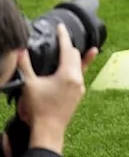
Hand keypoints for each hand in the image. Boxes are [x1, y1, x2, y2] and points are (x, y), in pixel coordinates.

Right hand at [14, 24, 96, 154]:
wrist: (48, 130)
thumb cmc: (38, 108)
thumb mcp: (29, 84)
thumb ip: (25, 66)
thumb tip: (20, 50)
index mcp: (68, 74)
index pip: (67, 49)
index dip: (63, 36)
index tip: (61, 27)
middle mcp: (78, 79)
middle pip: (76, 56)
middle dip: (69, 46)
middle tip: (63, 37)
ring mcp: (80, 88)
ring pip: (79, 67)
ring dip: (75, 57)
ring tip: (75, 49)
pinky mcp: (78, 96)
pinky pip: (79, 76)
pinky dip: (76, 69)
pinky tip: (73, 69)